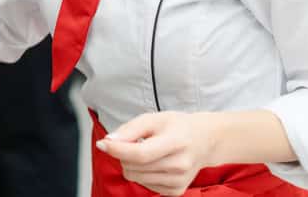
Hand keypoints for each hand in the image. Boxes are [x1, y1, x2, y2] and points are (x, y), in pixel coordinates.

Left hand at [96, 111, 216, 195]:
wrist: (204, 141)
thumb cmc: (176, 127)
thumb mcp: (152, 118)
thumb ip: (129, 130)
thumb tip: (108, 141)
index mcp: (175, 143)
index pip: (140, 153)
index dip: (117, 150)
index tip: (102, 144)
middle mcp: (179, 165)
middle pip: (134, 166)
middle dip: (123, 154)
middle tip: (134, 142)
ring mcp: (179, 181)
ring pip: (135, 177)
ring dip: (131, 164)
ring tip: (146, 151)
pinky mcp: (176, 191)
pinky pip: (144, 185)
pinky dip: (142, 173)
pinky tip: (154, 162)